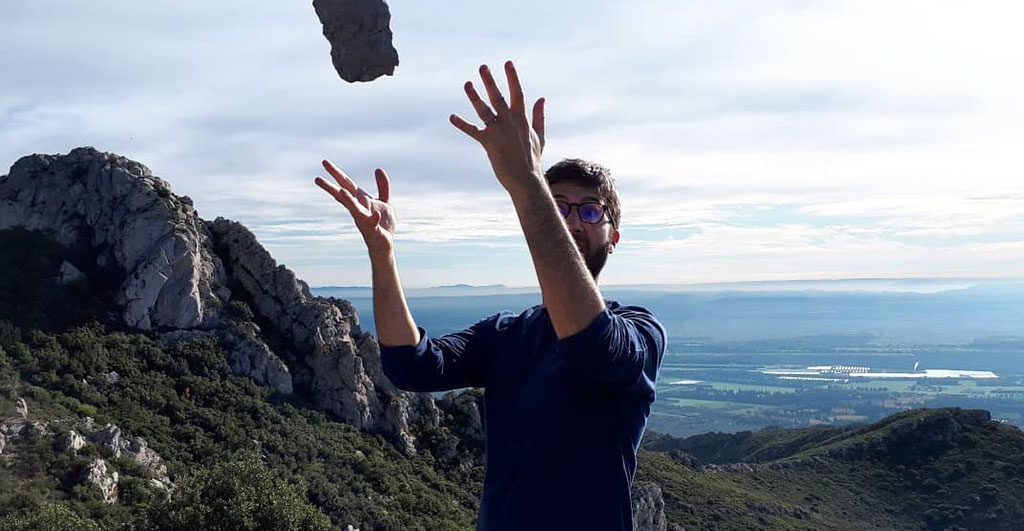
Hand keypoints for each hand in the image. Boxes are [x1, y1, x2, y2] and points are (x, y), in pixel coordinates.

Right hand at [314, 159, 395, 256]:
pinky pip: (373, 224)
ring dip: (349, 201)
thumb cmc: (382, 224)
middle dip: (331, 187)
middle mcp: (358, 210)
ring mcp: (364, 220)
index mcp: (360, 201)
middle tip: (316, 178)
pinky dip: (373, 219)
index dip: (336, 173)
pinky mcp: (373, 230)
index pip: (347, 185)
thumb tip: (378, 169)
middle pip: (344, 196)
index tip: (324, 163)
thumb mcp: (384, 201)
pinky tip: (376, 214)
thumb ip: (382, 186)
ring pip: (355, 210)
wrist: (384, 246)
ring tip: (341, 192)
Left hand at [449, 60, 545, 194]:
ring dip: (475, 97)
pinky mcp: (490, 143)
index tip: (507, 63)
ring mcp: (500, 132)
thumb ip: (539, 116)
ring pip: (485, 111)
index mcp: (522, 119)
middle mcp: (510, 123)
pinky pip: (473, 131)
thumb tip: (542, 98)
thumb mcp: (539, 136)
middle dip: (491, 81)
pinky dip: (462, 124)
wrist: (526, 180)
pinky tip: (452, 117)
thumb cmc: (532, 159)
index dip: (512, 78)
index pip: (517, 94)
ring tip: (467, 83)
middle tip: (483, 67)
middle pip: (499, 97)